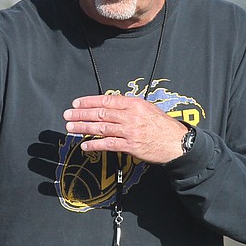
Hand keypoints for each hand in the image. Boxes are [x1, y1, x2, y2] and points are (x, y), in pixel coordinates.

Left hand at [64, 94, 187, 163]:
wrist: (177, 142)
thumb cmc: (163, 126)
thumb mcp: (148, 109)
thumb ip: (129, 107)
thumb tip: (110, 106)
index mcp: (134, 104)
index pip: (107, 100)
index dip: (89, 102)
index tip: (77, 103)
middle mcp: (130, 116)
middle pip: (101, 114)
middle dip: (81, 114)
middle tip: (68, 115)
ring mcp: (130, 131)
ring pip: (101, 128)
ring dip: (83, 128)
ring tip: (71, 128)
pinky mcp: (131, 146)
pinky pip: (108, 144)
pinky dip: (95, 145)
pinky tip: (85, 145)